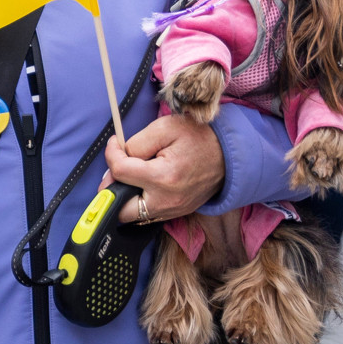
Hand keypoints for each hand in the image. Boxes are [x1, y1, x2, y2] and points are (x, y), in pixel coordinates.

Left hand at [103, 113, 224, 222]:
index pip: (120, 172)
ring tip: (130, 175)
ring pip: (132, 215)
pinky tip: (143, 184)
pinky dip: (138, 201)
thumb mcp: (166, 128)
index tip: (115, 143)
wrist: (231, 155)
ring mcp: (173, 211)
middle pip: (119, 209)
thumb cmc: (199, 138)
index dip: (111, 153)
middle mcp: (167, 201)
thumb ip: (137, 143)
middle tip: (115, 171)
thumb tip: (118, 156)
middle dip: (112, 189)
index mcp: (164, 177)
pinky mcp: (177, 213)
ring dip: (124, 197)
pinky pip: (147, 214)